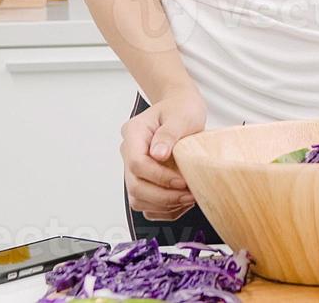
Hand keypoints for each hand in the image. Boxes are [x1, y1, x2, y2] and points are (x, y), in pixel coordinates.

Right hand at [121, 88, 206, 220]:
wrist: (182, 108)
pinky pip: (147, 204)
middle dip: (163, 196)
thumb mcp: (180, 115)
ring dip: (164, 205)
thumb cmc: (181, 108)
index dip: (159, 177)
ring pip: (138, 199)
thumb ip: (169, 134)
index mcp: (133, 134)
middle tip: (188, 195)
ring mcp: (135, 169)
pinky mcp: (145, 180)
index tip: (181, 181)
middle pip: (135, 186)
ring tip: (188, 198)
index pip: (137, 164)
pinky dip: (165, 210)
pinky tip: (182, 202)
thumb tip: (158, 155)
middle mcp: (129, 153)